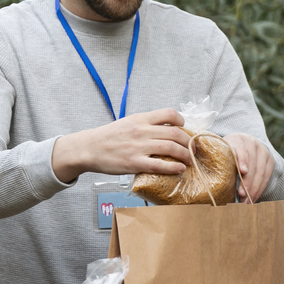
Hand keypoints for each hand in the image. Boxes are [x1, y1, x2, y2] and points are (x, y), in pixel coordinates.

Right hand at [51, 108, 192, 182]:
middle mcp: (141, 130)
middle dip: (189, 142)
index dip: (181, 121)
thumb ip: (146, 124)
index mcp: (140, 118)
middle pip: (175, 133)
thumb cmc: (109, 137)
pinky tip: (180, 169)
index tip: (185, 128)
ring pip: (171, 148)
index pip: (169, 113)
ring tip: (190, 160)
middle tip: (193, 149)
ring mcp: (139, 147)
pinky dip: (174, 167)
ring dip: (185, 155)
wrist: (89, 148)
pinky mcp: (135, 163)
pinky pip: (160, 165)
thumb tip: (166, 129)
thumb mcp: (128, 123)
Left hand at [223, 133, 273, 202]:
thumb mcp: (223, 153)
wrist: (245, 145)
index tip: (243, 171)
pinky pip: (267, 177)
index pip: (241, 150)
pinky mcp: (270, 161)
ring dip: (254, 189)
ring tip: (246, 201)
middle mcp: (253, 143)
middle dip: (248, 182)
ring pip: (261, 172)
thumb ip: (221, 162)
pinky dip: (260, 189)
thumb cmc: (228, 153)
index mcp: (238, 139)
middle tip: (242, 195)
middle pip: (252, 164)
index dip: (242, 160)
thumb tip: (215, 180)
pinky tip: (253, 198)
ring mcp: (263, 152)